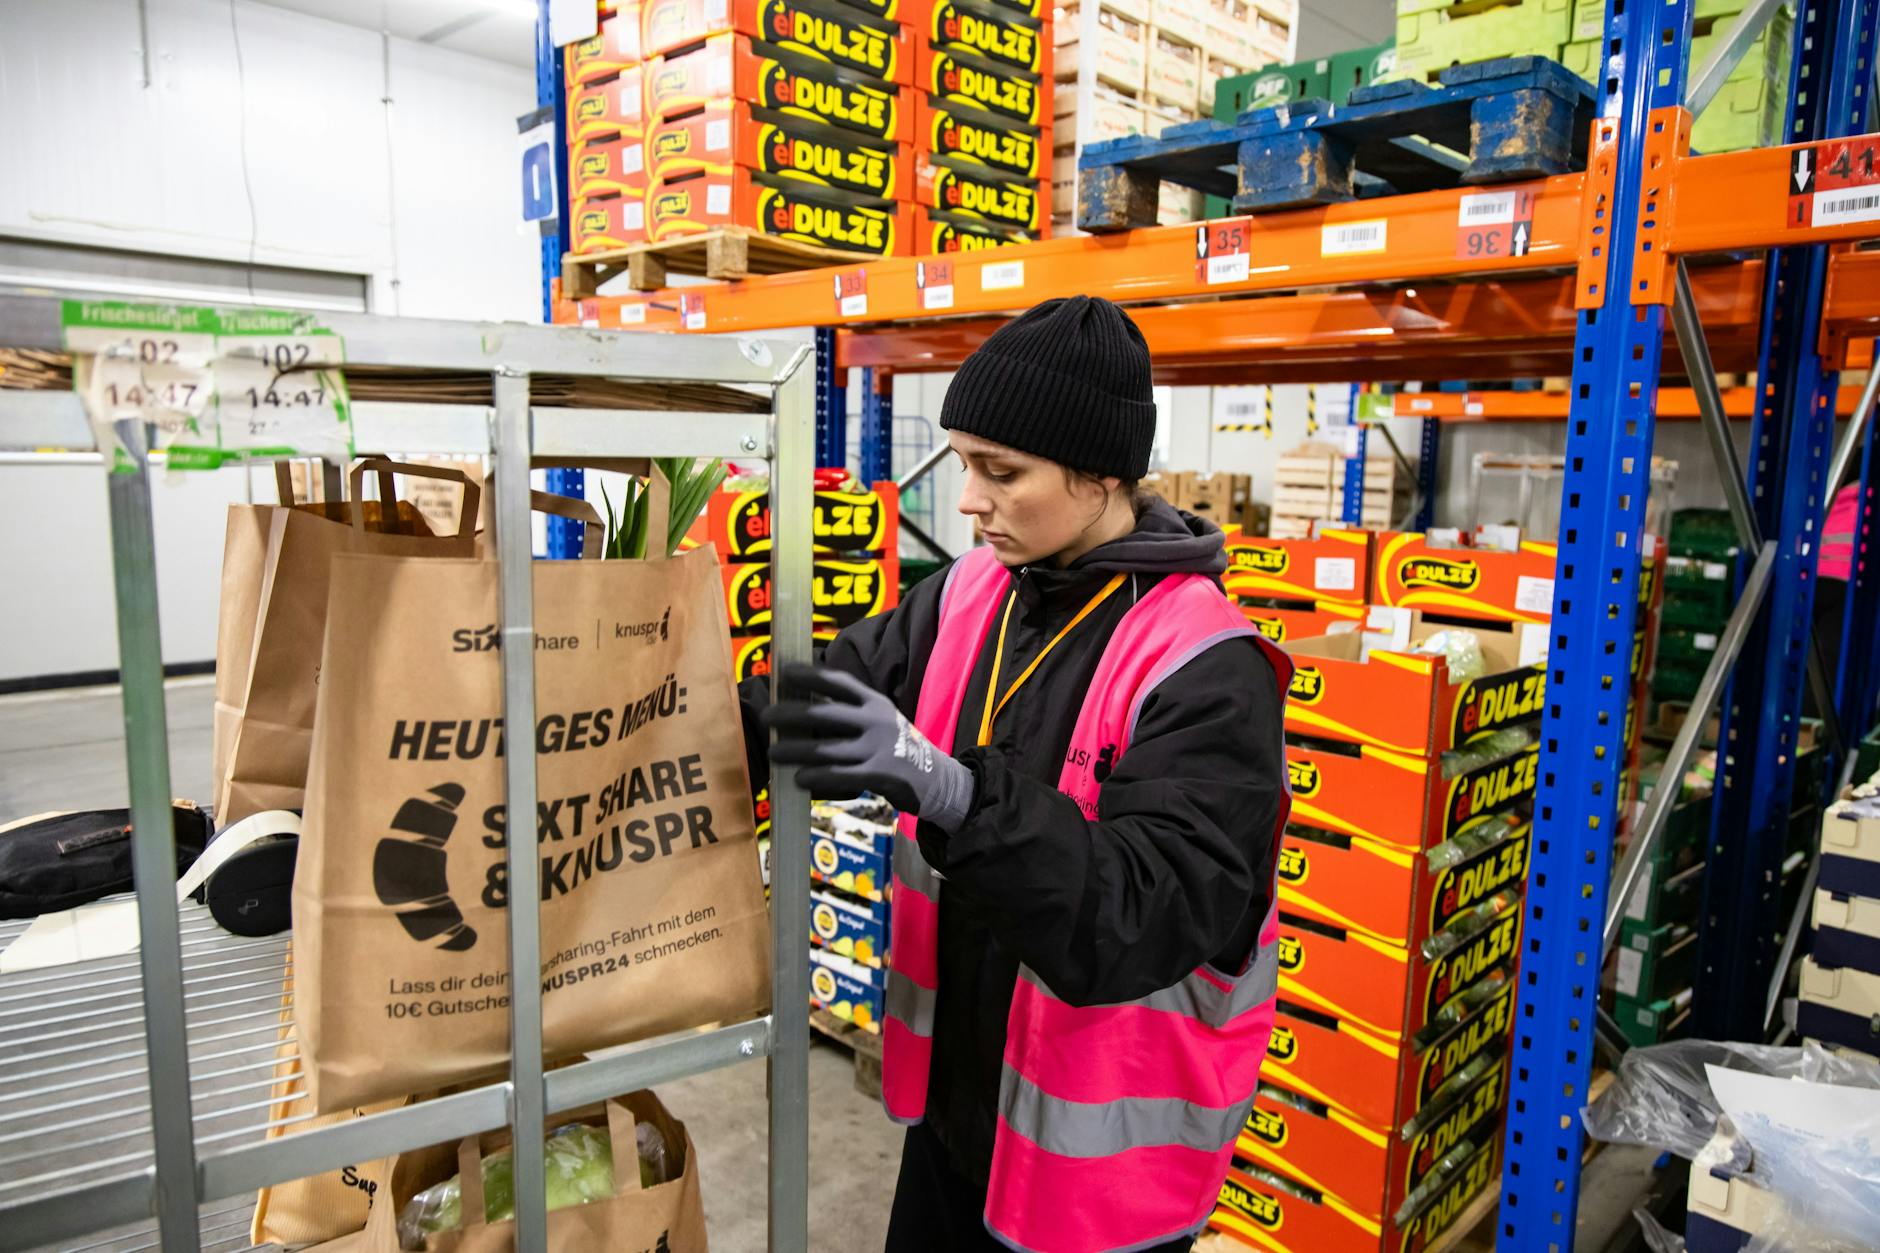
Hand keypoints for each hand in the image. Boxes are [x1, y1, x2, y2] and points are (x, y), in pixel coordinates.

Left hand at [762, 663, 974, 832]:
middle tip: (767, 717)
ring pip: (825, 749)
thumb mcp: (881, 718)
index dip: (810, 675)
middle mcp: (876, 720)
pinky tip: (799, 778)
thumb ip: (850, 711)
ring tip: (774, 751)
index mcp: (874, 701)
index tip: (784, 672)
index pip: (838, 682)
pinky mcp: (879, 775)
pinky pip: (839, 776)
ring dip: (794, 751)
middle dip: (790, 715)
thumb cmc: (896, 746)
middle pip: (824, 714)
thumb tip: (802, 707)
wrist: (936, 777)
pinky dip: (816, 777)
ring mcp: (878, 748)